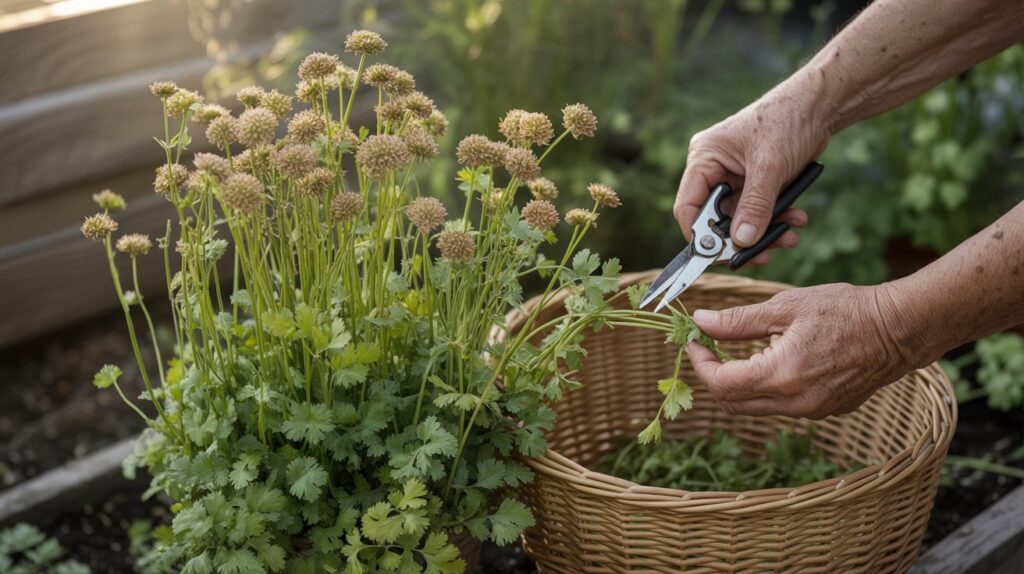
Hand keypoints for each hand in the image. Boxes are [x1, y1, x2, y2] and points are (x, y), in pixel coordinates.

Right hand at [674, 78, 831, 263]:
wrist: (821, 104)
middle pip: (715, 218)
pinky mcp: (755, 181)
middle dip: (740, 236)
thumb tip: (741, 241)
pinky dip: (776, 218)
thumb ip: (755, 207)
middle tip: (761, 254)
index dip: (699, 234)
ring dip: (764, 230)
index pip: (689, 206)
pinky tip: (796, 219)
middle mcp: (714, 169)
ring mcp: (735, 176)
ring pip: (740, 218)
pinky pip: (758, 209)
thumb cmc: (788, 119)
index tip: (718, 255)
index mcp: (704, 158)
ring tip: (788, 237)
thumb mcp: (770, 167)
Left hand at [685, 283, 920, 418]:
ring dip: (739, 383)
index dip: (700, 365)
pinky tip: (771, 360)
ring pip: (756, 408)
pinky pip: (782, 406)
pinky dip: (766, 388)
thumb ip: (738, 320)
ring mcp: (812, 410)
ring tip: (739, 351)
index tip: (695, 343)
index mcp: (781, 375)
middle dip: (714, 377)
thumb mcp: (785, 307)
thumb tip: (701, 322)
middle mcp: (795, 402)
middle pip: (733, 403)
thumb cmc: (845, 310)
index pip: (721, 384)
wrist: (899, 328)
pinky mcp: (825, 410)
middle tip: (710, 348)